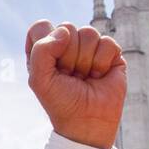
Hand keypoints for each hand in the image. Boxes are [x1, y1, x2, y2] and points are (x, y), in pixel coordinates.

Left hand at [25, 20, 125, 148]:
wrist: (87, 121)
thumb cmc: (61, 102)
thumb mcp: (39, 80)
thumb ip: (41, 51)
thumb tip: (65, 31)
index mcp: (45, 50)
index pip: (41, 27)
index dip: (46, 43)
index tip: (50, 66)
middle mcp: (66, 45)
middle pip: (67, 27)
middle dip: (68, 55)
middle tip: (69, 76)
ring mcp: (89, 47)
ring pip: (88, 32)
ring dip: (85, 61)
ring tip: (83, 77)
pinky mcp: (110, 52)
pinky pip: (107, 42)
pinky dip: (101, 63)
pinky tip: (98, 76)